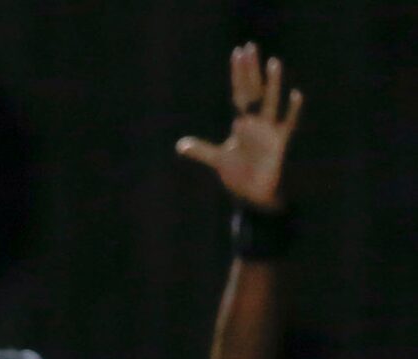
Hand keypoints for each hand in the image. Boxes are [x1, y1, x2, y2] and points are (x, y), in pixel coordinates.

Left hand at [176, 43, 300, 210]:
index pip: (239, 93)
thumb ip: (201, 150)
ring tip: (273, 62)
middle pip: (254, 91)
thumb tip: (180, 145)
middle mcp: (256, 123)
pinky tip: (296, 94)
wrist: (254, 193)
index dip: (238, 75)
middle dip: (251, 70)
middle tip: (251, 47)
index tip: (237, 53)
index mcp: (242, 122)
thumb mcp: (217, 159)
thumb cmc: (239, 173)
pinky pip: (288, 124)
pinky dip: (291, 111)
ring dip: (272, 84)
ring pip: (271, 102)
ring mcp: (269, 131)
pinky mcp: (279, 144)